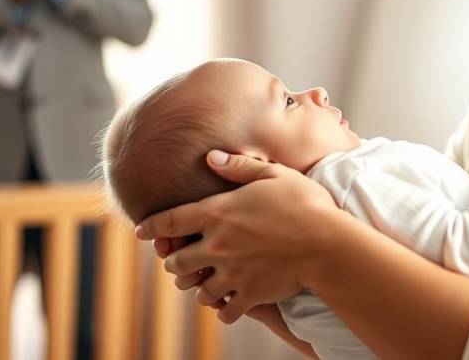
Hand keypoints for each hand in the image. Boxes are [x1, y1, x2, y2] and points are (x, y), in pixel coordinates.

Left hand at [135, 148, 341, 323]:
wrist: (328, 243)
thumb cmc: (305, 202)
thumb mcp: (273, 174)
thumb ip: (238, 167)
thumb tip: (210, 157)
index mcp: (218, 213)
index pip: (170, 221)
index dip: (150, 226)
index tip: (140, 232)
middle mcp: (217, 245)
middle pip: (177, 262)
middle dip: (175, 262)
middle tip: (181, 261)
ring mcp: (231, 273)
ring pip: (197, 290)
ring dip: (199, 287)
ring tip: (206, 284)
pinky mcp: (249, 294)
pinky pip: (224, 311)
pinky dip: (224, 308)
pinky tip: (229, 303)